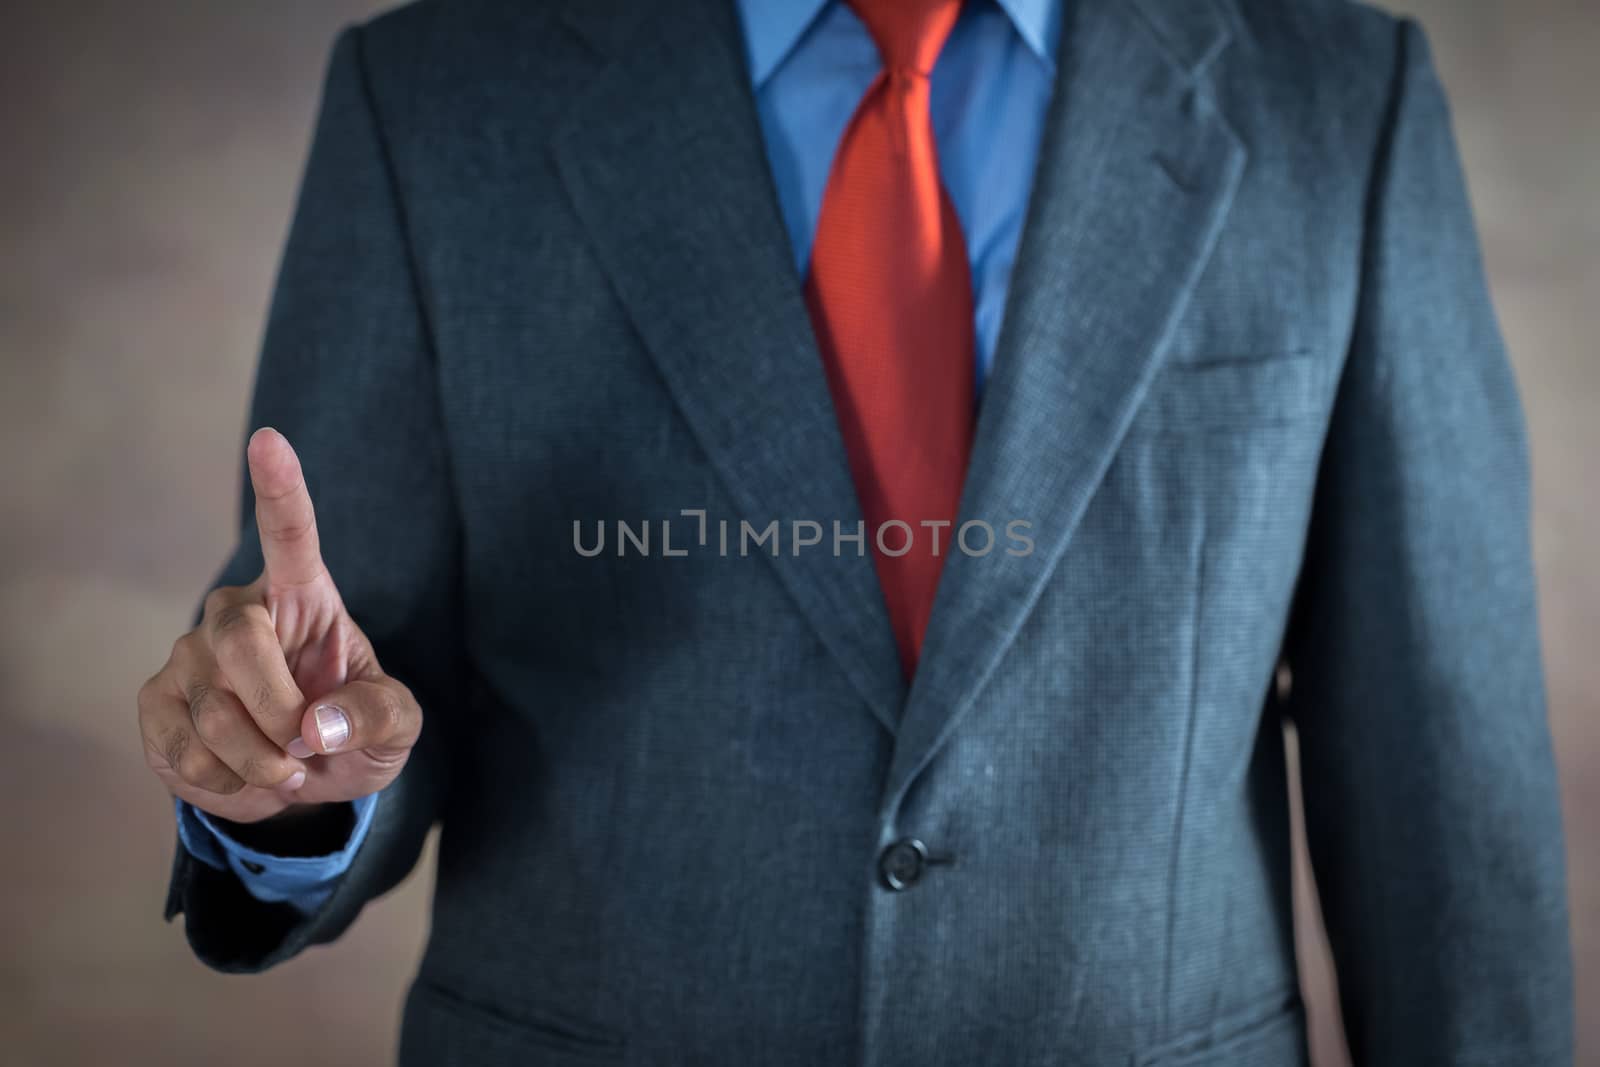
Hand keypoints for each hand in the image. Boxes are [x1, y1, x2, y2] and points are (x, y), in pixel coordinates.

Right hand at [139, 427, 420, 822]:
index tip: (269, 440)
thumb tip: (316, 724)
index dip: (279, 488)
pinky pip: (183, 750)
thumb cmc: (354, 729)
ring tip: (286, 768)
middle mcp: (238, 613)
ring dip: (261, 762)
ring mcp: (188, 655)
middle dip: (277, 710)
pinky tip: (245, 777)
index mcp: (303, 595)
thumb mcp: (396, 726)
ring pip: (212, 710)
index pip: (289, 533)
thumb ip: (376, 715)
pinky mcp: (155, 703)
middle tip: (305, 748)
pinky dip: (228, 784)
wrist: (305, 780)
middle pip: (237, 643)